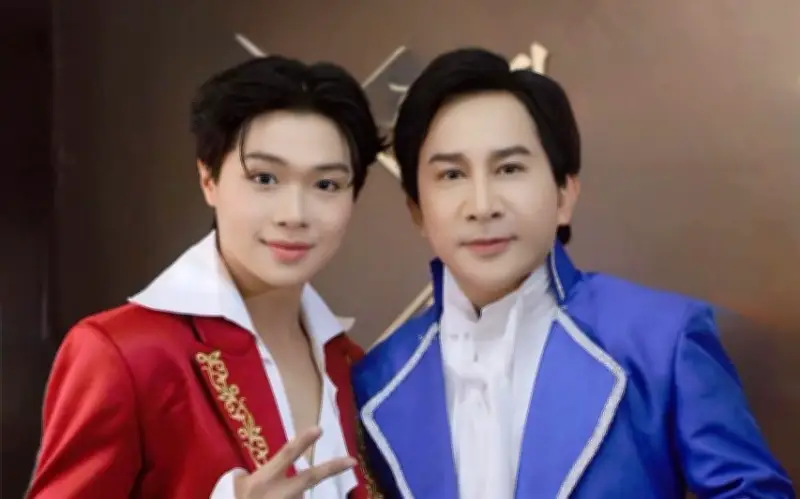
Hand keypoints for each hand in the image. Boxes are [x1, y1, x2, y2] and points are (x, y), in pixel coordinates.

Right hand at [234, 426, 355, 498]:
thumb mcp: (233, 487)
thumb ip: (246, 476)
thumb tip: (258, 475)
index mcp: (263, 481)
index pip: (286, 455)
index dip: (303, 442)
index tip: (319, 429)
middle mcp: (280, 494)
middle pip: (310, 478)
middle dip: (332, 468)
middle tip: (351, 460)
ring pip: (299, 497)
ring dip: (291, 496)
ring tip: (270, 496)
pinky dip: (291, 498)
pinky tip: (271, 498)